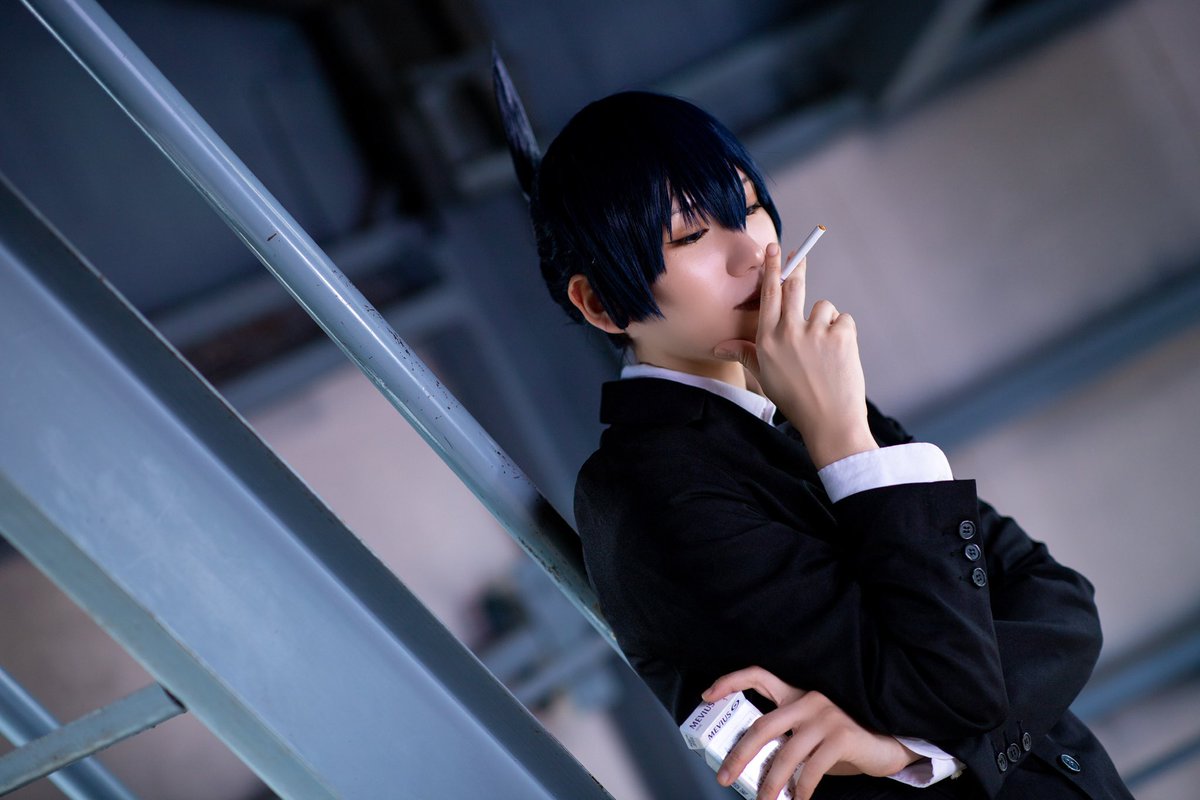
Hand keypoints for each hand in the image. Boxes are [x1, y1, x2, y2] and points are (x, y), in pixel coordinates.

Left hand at [701, 666, 918, 799]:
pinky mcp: (841, 737)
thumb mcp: (812, 728)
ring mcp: (825, 717)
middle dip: (739, 755)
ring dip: (770, 784)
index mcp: (796, 693)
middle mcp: (808, 699)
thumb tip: (751, 763)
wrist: (888, 741)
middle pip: (762, 726)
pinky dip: (800, 791)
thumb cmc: (842, 738)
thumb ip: (788, 735)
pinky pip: (811, 770)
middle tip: (724, 777)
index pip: (757, 675)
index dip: (730, 682)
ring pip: (786, 755)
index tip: (706, 696)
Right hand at [712, 243, 875, 468]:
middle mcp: (788, 331)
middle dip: (797, 268)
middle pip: (794, 286)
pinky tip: (840, 355)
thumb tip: (719, 346)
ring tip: (825, 350)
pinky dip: (844, 334)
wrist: (829, 421)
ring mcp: (815, 332)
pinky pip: (844, 320)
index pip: (769, 294)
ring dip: (825, 322)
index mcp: (767, 339)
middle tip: (799, 253)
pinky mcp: (841, 336)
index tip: (774, 248)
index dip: (772, 268)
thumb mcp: (764, 376)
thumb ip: (745, 353)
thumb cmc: (794, 399)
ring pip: (824, 307)